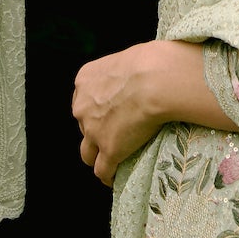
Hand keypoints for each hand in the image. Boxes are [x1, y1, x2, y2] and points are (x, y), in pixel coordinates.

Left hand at [72, 43, 170, 188]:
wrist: (155, 80)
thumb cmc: (150, 63)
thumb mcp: (126, 60)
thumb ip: (121, 73)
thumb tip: (136, 77)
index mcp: (85, 80)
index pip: (84, 99)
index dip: (96, 109)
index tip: (108, 113)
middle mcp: (83, 107)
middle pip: (84, 125)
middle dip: (96, 130)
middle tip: (115, 133)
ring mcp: (94, 131)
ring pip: (88, 153)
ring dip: (97, 156)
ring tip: (111, 162)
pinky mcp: (110, 150)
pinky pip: (103, 170)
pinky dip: (109, 175)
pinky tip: (115, 178)